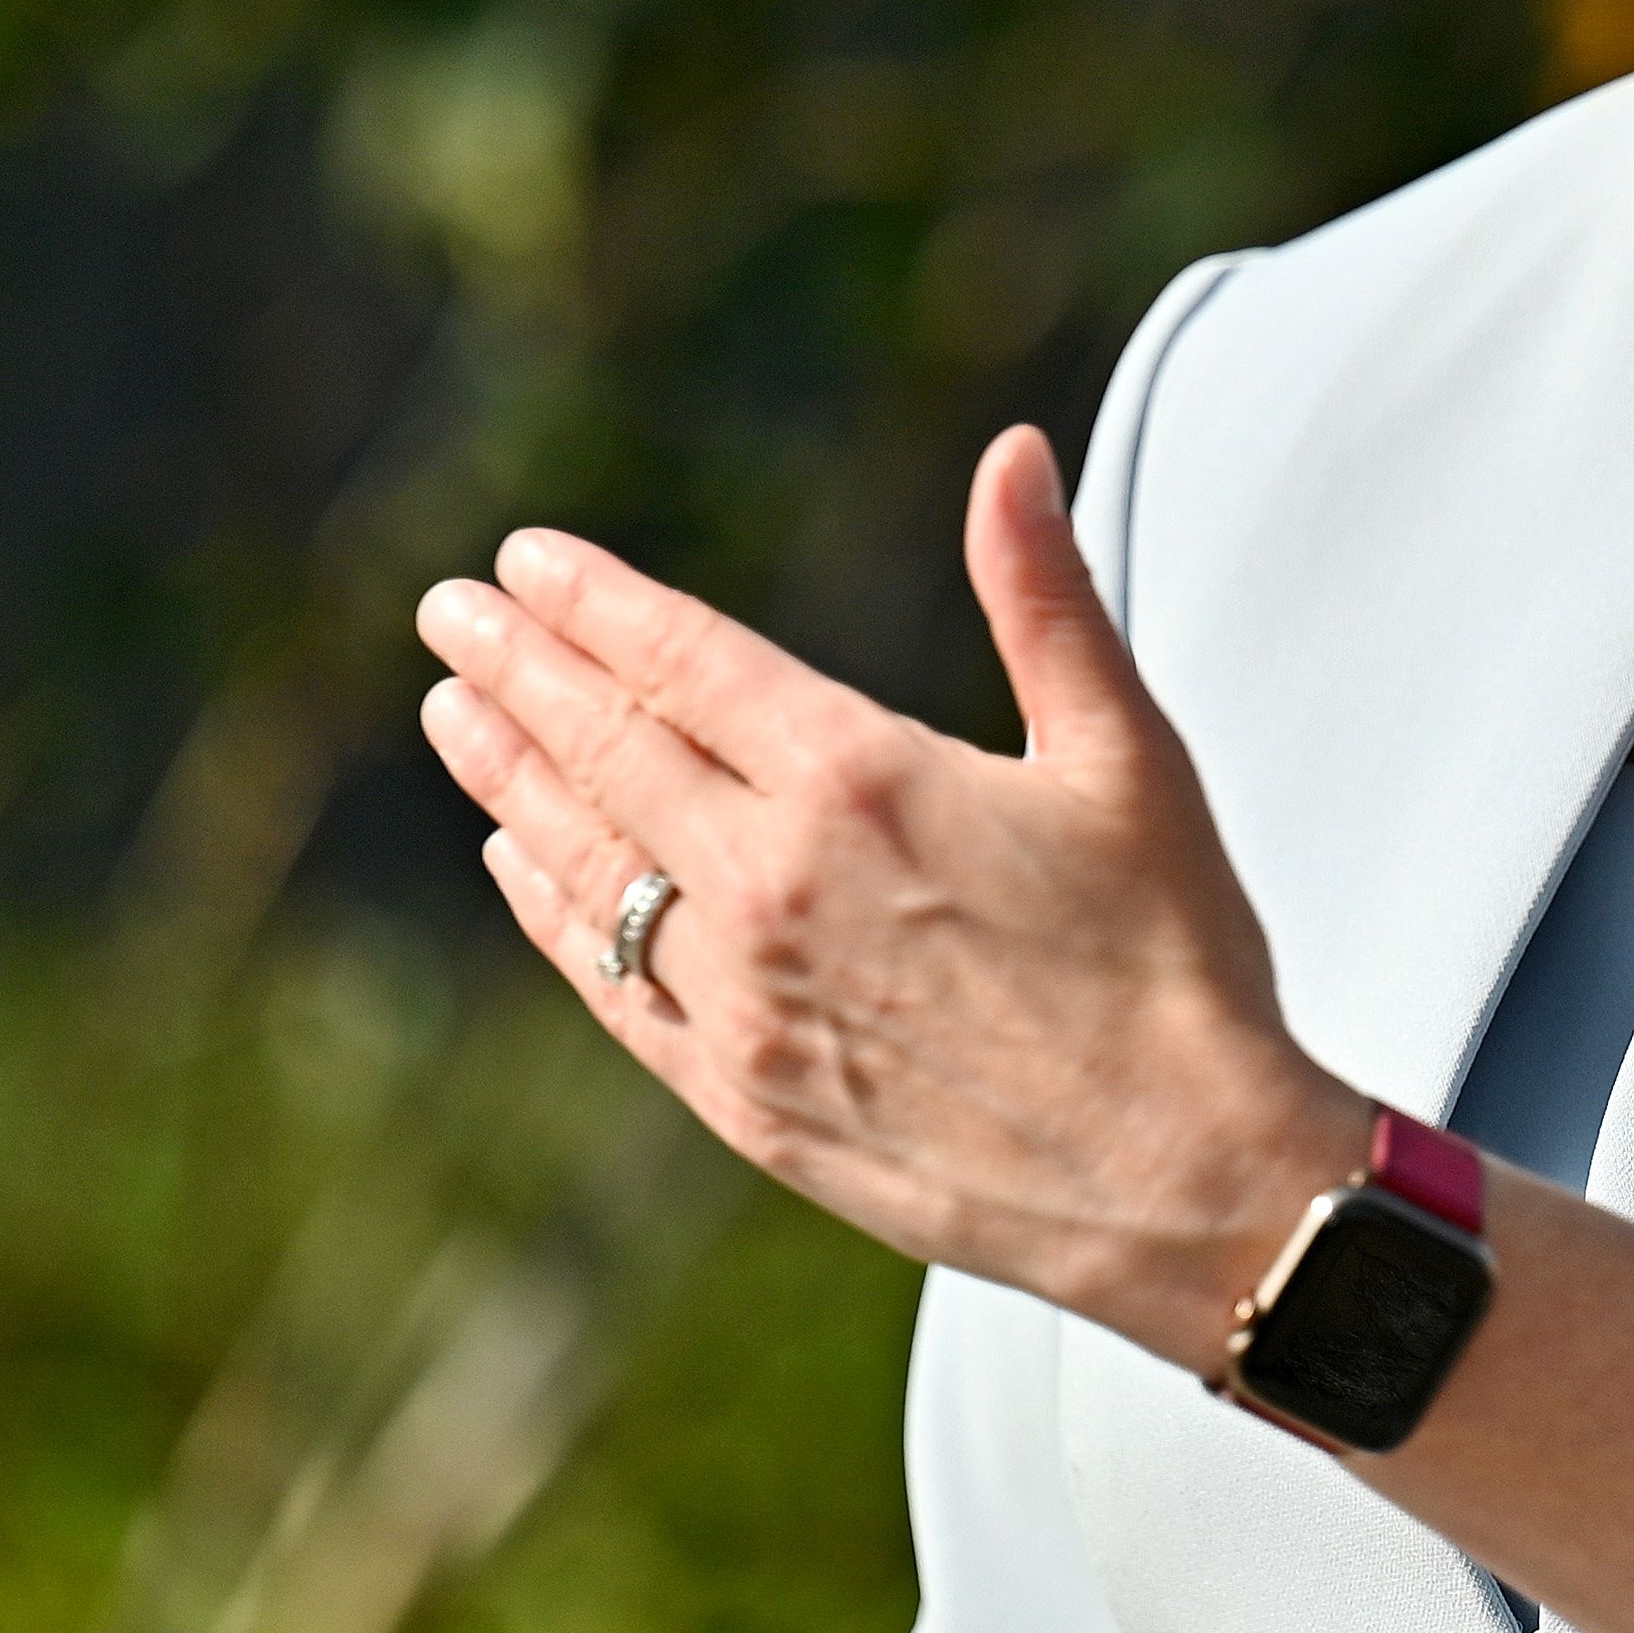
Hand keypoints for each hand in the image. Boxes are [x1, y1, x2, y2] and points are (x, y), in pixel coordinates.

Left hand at [410, 427, 1368, 1361]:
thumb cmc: (1170, 963)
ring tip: (454, 713)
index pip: (682, 660)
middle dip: (517, 668)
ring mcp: (744, 999)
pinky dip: (553, 916)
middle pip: (605, 749)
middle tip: (449, 613)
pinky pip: (614, 986)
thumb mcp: (1123, 753)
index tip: (526, 559)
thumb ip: (1043, 596)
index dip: (594, 601)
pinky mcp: (744, 1099)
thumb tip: (1011, 455)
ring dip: (509, 779)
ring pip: (586, 865)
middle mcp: (774, 883)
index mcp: (859, 780)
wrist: (1184, 1178)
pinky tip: (520, 867)